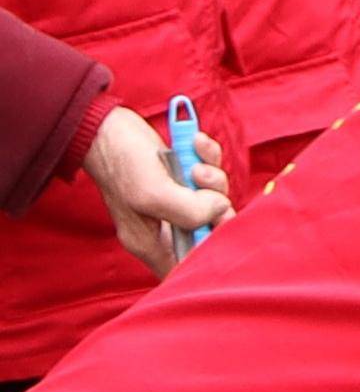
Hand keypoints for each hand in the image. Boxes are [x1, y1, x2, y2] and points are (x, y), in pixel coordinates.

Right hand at [85, 107, 228, 277]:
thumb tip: (221, 209)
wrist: (106, 123)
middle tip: (212, 195)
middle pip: (211, 233)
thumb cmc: (121, 161)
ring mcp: (174, 201)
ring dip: (214, 179)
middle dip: (219, 212)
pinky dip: (209, 156)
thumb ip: (189, 211)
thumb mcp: (152, 193)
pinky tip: (196, 143)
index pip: (187, 268)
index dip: (210, 256)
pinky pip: (210, 171)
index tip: (217, 230)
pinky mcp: (182, 176)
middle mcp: (164, 226)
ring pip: (215, 200)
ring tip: (195, 166)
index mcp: (150, 243)